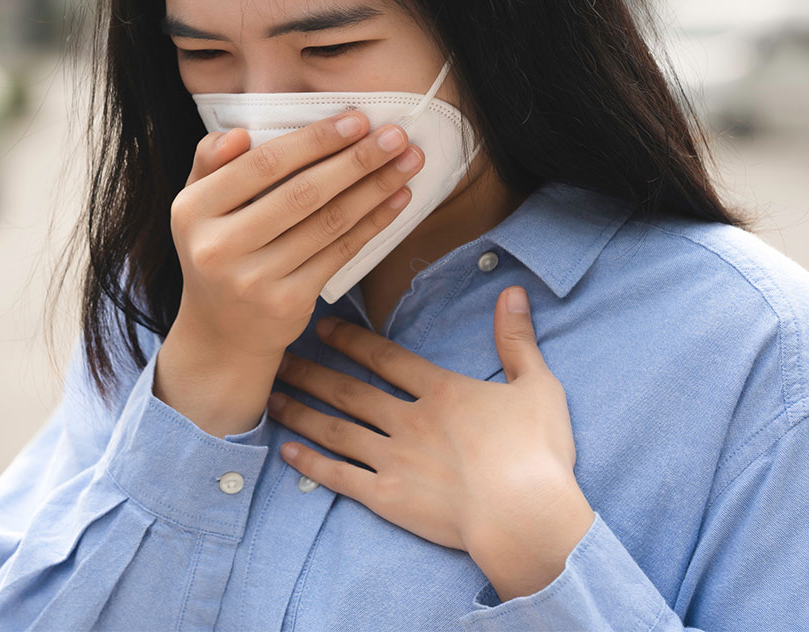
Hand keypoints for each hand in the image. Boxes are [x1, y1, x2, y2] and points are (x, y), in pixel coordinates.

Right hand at [169, 112, 424, 361]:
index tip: (357, 119)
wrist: (221, 332)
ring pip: (328, 223)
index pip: (263, 164)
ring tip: (408, 161)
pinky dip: (373, 223)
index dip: (314, 140)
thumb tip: (239, 132)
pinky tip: (397, 199)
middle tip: (396, 135)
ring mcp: (253, 280)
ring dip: (375, 188)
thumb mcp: (197, 203)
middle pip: (302, 193)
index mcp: (192, 209)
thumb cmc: (217, 247)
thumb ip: (212, 161)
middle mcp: (218, 246)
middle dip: (357, 159)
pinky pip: (339, 253)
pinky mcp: (287, 303)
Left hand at [266, 284, 595, 598]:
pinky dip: (312, 465)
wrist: (525, 517)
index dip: (351, 340)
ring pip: (336, 429)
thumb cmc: (538, 453)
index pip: (385, 357)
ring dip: (302, 411)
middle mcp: (408, 420)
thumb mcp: (537, 386)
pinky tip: (288, 453)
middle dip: (312, 372)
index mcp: (440, 391)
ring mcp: (394, 459)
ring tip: (271, 397)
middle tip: (278, 358)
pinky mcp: (389, 499)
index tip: (322, 327)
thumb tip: (513, 291)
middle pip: (349, 390)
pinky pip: (341, 478)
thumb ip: (518, 339)